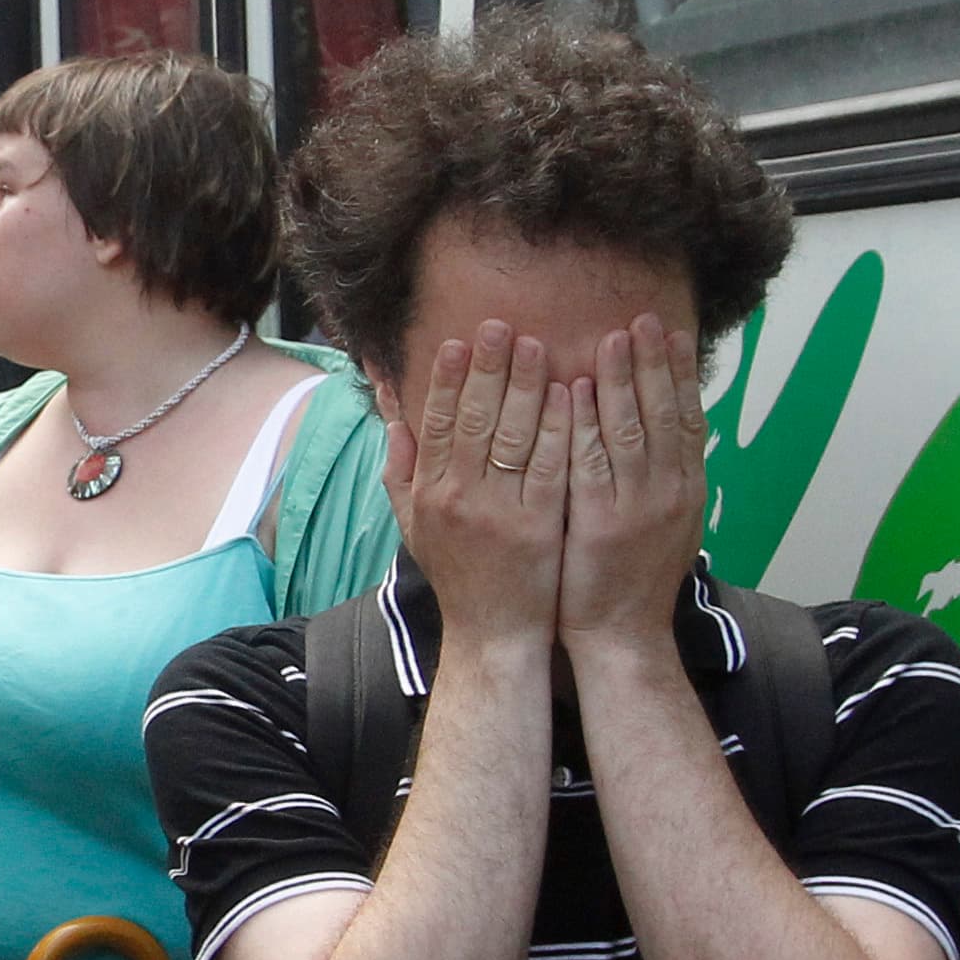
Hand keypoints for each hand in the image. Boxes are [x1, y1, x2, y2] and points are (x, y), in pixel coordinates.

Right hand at [382, 320, 570, 652]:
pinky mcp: (539, 525)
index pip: (435, 422)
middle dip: (486, 368)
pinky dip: (559, 427)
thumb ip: (402, 466)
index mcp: (430, 493)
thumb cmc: (459, 575)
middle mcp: (460, 498)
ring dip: (526, 386)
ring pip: (512, 436)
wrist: (494, 634)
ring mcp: (500, 511)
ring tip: (539, 344)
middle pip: (472, 419)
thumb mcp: (415, 523)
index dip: (446, 379)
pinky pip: (550, 465)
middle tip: (500, 324)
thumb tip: (390, 410)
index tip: (457, 340)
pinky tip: (569, 394)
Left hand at [560, 315, 707, 649]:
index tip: (674, 332)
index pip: (688, 418)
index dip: (682, 373)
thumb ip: (666, 478)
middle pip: (665, 413)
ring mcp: (637, 507)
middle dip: (654, 363)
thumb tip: (672, 435)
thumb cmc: (634, 581)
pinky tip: (575, 392)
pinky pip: (591, 463)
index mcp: (686, 489)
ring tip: (613, 338)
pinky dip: (584, 424)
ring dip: (621, 381)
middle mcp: (669, 491)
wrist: (623, 636)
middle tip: (644, 319)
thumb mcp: (665, 525)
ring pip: (631, 430)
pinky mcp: (600, 523)